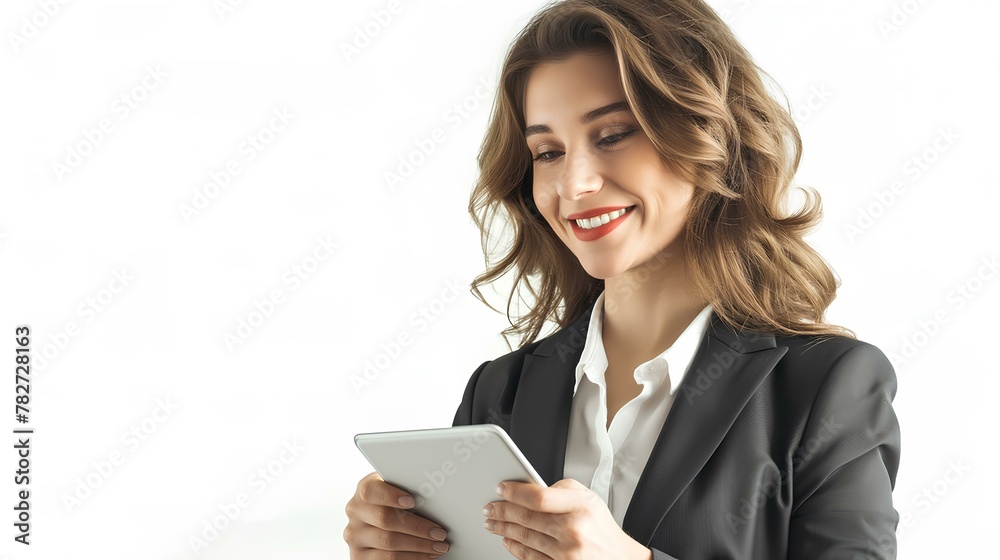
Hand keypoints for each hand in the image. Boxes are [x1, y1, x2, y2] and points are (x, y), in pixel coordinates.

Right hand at [343, 471, 450, 558]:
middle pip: (385, 519)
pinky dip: (411, 558)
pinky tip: (425, 555)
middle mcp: (355, 512)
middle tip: (440, 533)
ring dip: (419, 546)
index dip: (391, 496)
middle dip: (418, 527)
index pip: (371, 490)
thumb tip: (433, 493)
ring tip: (439, 546)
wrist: (381, 524)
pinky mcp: (358, 556)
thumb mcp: (398, 492)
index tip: (412, 501)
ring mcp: (355, 536)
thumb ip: (408, 489)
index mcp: (364, 491)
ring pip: (389, 542)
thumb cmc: (397, 505)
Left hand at [482, 478, 652, 559]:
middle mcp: (572, 531)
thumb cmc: (601, 527)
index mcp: (580, 507)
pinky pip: (530, 557)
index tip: (501, 488)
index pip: (538, 497)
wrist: (620, 559)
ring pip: (524, 538)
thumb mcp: (588, 498)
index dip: (514, 492)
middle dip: (501, 511)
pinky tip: (507, 540)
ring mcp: (566, 553)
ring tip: (492, 522)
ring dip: (503, 529)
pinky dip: (514, 547)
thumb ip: (561, 489)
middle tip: (489, 507)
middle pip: (526, 518)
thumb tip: (530, 488)